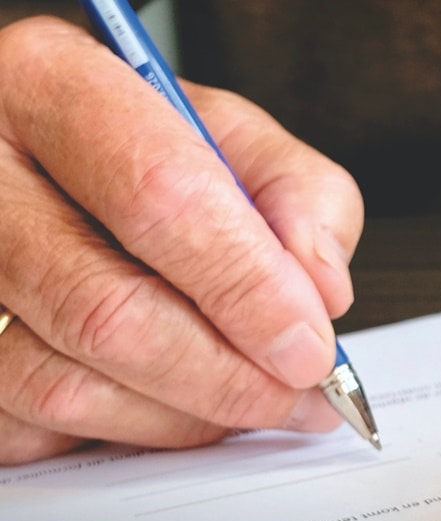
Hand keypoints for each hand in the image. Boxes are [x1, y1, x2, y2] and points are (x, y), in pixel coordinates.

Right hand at [0, 17, 362, 462]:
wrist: (39, 165)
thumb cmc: (139, 151)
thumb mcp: (232, 136)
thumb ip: (301, 197)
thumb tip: (322, 293)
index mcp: (51, 84)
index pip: (159, 196)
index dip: (248, 286)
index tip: (310, 345)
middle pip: (106, 310)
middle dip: (227, 375)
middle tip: (298, 396)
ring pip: (64, 385)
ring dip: (183, 417)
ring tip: (251, 400)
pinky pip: (33, 428)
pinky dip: (122, 431)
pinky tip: (169, 401)